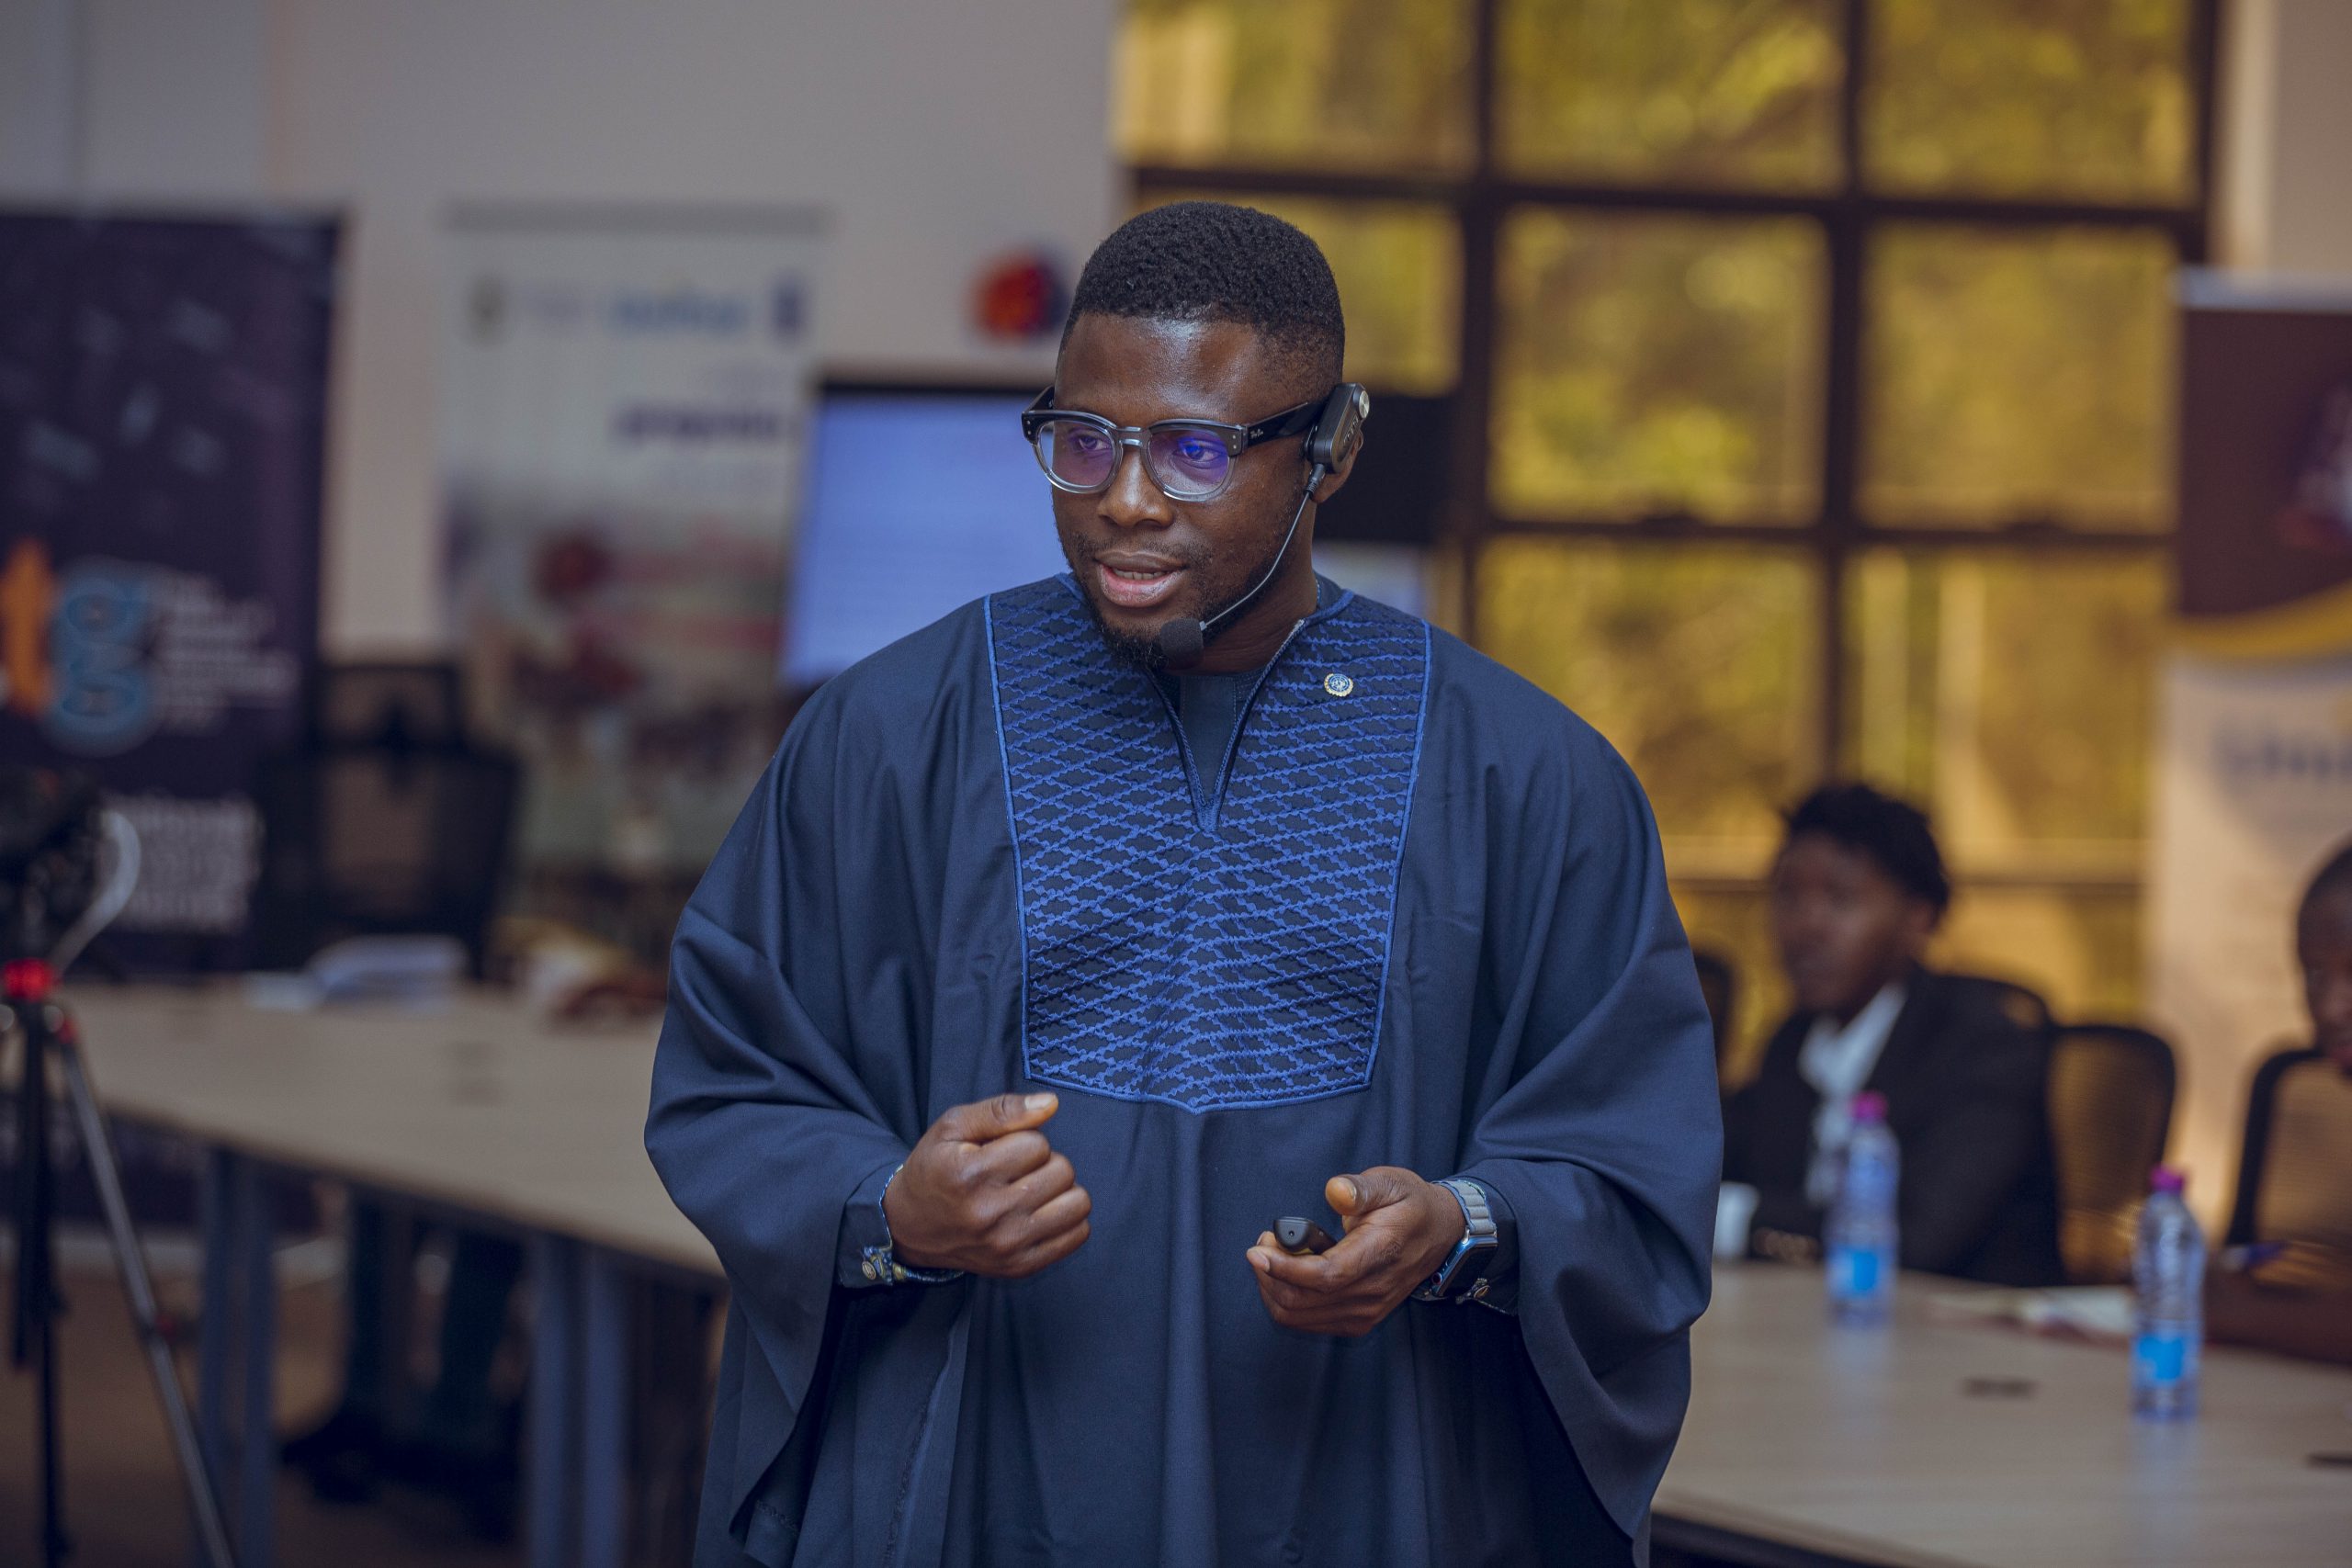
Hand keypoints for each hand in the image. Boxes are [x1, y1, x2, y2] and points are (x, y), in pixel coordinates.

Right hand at [883, 1092, 1090, 1276]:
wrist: (911, 1227)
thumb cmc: (936, 1169)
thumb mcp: (953, 1127)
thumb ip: (1001, 1110)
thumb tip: (1052, 1104)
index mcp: (970, 1175)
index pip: (1038, 1143)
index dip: (1023, 1140)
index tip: (1001, 1151)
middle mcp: (990, 1214)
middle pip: (1062, 1170)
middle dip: (1044, 1162)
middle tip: (1016, 1171)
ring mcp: (1007, 1245)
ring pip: (1077, 1202)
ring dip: (1060, 1190)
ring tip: (1032, 1189)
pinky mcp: (1021, 1266)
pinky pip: (1077, 1234)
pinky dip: (1067, 1217)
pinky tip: (1041, 1211)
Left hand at [1246, 1168, 1463, 1336]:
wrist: (1440, 1233)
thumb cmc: (1410, 1204)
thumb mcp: (1390, 1182)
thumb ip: (1360, 1188)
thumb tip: (1336, 1191)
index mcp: (1380, 1253)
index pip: (1326, 1276)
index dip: (1286, 1268)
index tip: (1257, 1250)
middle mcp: (1373, 1291)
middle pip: (1304, 1302)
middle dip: (1270, 1274)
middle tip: (1265, 1242)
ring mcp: (1366, 1311)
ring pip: (1301, 1317)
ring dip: (1275, 1288)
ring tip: (1275, 1255)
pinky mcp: (1359, 1320)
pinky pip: (1310, 1322)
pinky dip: (1288, 1302)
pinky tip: (1289, 1273)